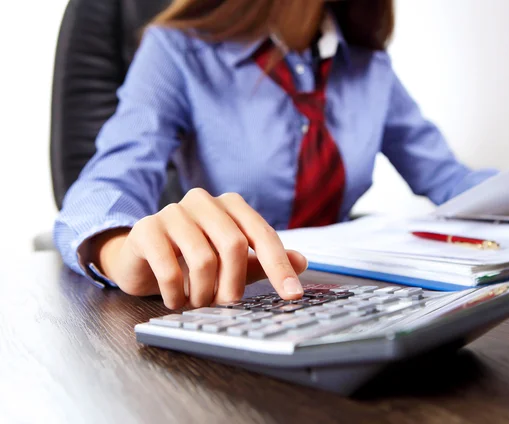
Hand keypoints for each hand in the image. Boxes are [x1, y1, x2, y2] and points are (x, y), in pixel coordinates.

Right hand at [90, 189, 306, 309]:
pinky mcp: (146, 229)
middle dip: (234, 284)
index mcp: (230, 205)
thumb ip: (262, 260)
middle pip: (233, 245)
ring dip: (204, 293)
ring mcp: (172, 212)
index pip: (262, 234)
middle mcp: (203, 201)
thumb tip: (301, 262)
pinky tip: (175, 299)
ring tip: (198, 302)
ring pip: (203, 259)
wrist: (139, 257)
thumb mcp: (231, 261)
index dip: (279, 266)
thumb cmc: (190, 258)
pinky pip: (169, 268)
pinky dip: (177, 294)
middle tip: (227, 305)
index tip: (292, 294)